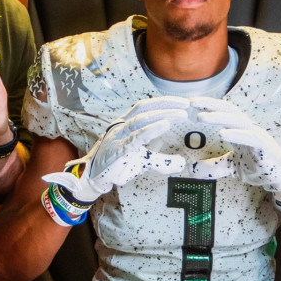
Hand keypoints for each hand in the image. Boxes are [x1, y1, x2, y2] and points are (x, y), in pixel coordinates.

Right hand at [43, 96, 189, 201]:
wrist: (94, 178)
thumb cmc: (118, 164)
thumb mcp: (142, 160)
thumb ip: (160, 160)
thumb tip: (181, 163)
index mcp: (126, 123)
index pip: (147, 106)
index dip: (164, 102)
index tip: (183, 102)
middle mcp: (121, 125)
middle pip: (145, 108)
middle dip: (167, 104)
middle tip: (186, 104)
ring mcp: (118, 136)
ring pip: (141, 119)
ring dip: (163, 115)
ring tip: (180, 114)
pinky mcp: (117, 149)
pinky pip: (135, 136)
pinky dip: (151, 129)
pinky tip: (164, 125)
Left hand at [191, 97, 280, 202]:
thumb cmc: (258, 167)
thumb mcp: (231, 167)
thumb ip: (213, 166)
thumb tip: (191, 168)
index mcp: (240, 129)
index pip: (224, 111)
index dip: (209, 105)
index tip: (191, 102)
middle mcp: (248, 128)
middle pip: (229, 110)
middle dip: (211, 105)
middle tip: (192, 103)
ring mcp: (257, 136)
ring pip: (237, 121)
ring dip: (219, 117)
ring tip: (202, 117)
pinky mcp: (264, 147)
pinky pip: (250, 137)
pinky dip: (236, 134)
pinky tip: (222, 133)